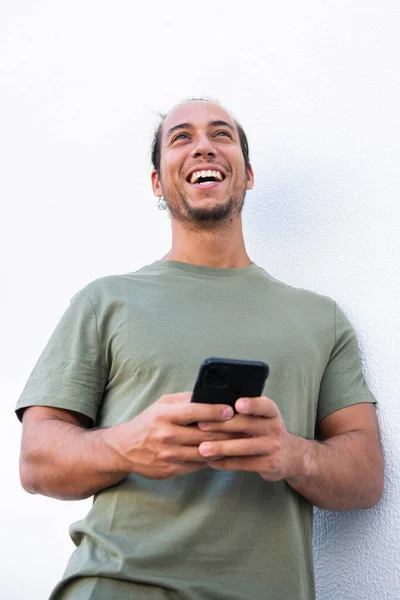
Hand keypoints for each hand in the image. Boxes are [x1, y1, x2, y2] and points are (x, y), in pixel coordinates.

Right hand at [104, 392, 234, 479]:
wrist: (125, 449)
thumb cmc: (148, 422)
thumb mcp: (161, 404)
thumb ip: (185, 399)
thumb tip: (209, 395)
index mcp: (164, 416)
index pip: (194, 412)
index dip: (215, 411)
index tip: (231, 410)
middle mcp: (166, 436)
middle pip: (204, 434)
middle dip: (227, 430)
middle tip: (245, 426)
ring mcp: (169, 455)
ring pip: (205, 451)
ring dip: (224, 446)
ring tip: (240, 440)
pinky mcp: (171, 470)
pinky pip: (198, 464)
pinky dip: (212, 458)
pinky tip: (223, 452)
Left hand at [197, 396, 301, 481]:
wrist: (291, 456)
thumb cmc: (266, 432)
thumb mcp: (263, 418)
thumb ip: (245, 413)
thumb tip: (212, 407)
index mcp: (271, 413)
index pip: (264, 405)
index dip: (252, 404)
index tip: (237, 404)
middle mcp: (275, 428)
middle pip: (248, 425)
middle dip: (222, 425)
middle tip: (201, 425)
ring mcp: (273, 447)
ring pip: (244, 447)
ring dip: (221, 448)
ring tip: (202, 449)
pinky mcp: (269, 465)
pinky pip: (244, 464)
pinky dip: (226, 463)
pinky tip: (211, 462)